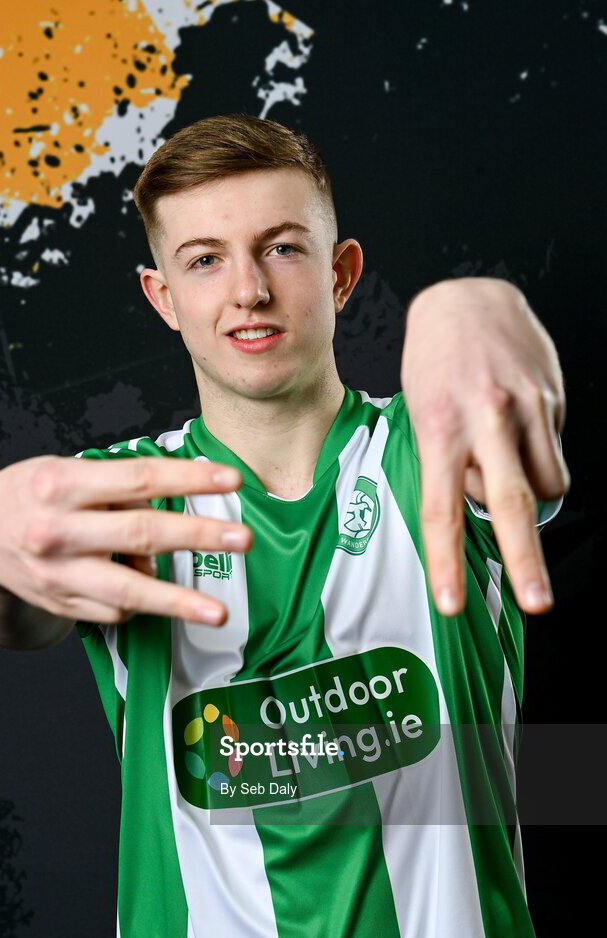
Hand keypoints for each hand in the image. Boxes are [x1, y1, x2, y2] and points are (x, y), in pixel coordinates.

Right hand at [0, 455, 252, 628]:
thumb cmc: (35, 495)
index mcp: (63, 484)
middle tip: (242, 539)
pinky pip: (115, 609)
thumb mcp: (69, 472)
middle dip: (197, 537)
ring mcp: (59, 573)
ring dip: (177, 603)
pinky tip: (156, 593)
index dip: (189, 479)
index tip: (232, 481)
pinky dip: (142, 601)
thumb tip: (170, 516)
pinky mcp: (63, 604)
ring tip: (216, 612)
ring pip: (127, 590)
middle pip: (141, 531)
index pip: (139, 478)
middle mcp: (58, 530)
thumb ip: (119, 490)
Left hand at [401, 277, 568, 616]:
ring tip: (504, 463)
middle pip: (509, 503)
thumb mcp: (420, 413)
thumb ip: (447, 463)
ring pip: (544, 484)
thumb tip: (478, 506)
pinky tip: (518, 431)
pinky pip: (554, 453)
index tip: (451, 603)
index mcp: (438, 428)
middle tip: (538, 602)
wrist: (467, 297)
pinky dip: (540, 459)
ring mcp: (525, 407)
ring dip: (530, 495)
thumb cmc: (434, 362)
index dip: (446, 562)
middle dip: (525, 560)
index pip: (440, 509)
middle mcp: (484, 419)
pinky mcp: (553, 397)